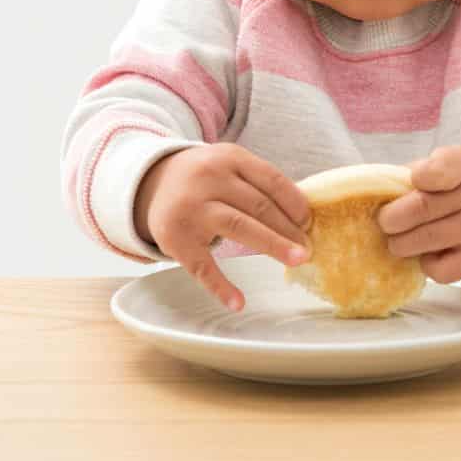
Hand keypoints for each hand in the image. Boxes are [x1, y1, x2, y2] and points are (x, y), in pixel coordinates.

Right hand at [134, 143, 311, 310]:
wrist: (151, 182)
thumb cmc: (205, 178)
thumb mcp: (229, 166)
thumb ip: (259, 183)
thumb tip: (302, 216)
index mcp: (229, 158)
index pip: (271, 179)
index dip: (294, 202)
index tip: (309, 222)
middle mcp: (209, 179)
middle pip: (258, 205)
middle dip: (288, 228)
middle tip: (308, 248)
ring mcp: (191, 210)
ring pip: (239, 227)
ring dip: (272, 245)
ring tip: (297, 259)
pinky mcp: (176, 239)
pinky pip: (202, 266)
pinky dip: (220, 286)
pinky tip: (238, 302)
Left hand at [375, 146, 460, 283]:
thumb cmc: (458, 183)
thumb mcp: (443, 164)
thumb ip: (411, 175)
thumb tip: (372, 197)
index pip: (442, 168)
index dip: (422, 176)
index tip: (413, 180)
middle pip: (422, 208)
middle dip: (392, 218)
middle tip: (385, 221)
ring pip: (426, 240)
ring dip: (400, 243)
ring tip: (398, 239)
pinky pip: (439, 270)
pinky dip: (425, 264)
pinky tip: (428, 252)